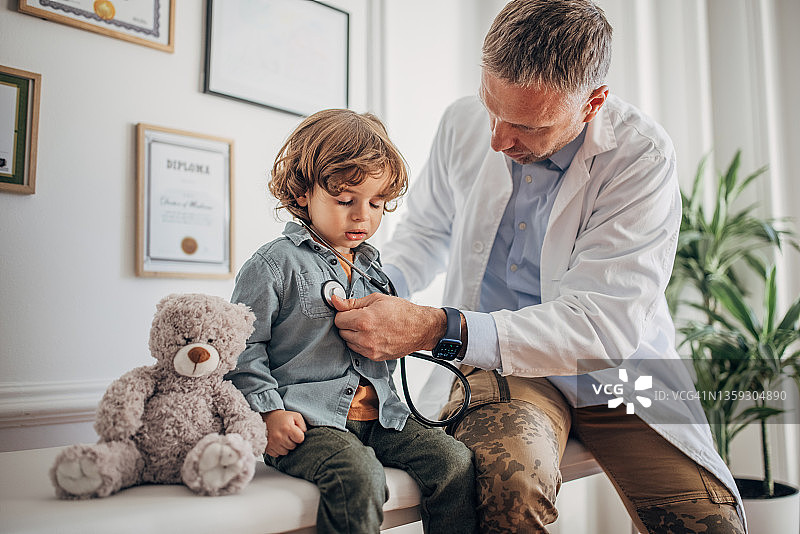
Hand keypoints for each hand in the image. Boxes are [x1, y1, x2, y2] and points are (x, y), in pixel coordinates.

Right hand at [262, 410, 306, 456]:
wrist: (269, 417)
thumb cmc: (283, 418)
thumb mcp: (296, 416)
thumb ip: (303, 425)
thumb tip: (304, 434)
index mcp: (287, 428)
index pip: (300, 439)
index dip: (299, 436)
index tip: (295, 432)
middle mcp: (279, 436)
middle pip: (293, 447)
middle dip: (292, 441)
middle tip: (288, 434)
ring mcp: (272, 443)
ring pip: (285, 452)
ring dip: (285, 447)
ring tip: (283, 438)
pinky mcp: (267, 447)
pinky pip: (277, 454)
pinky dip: (278, 450)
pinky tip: (277, 442)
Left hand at [331, 293, 445, 360]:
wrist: (420, 328)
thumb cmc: (402, 312)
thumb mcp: (377, 299)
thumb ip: (353, 302)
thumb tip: (336, 300)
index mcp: (364, 320)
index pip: (338, 319)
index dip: (343, 313)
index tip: (350, 311)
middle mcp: (365, 337)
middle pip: (341, 332)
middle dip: (348, 324)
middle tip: (360, 317)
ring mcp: (370, 349)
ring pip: (348, 342)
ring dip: (353, 334)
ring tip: (368, 326)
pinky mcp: (374, 357)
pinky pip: (358, 350)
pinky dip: (361, 343)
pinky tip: (372, 335)